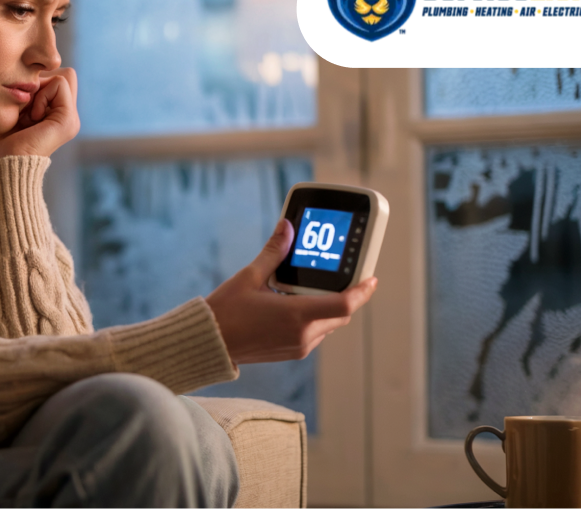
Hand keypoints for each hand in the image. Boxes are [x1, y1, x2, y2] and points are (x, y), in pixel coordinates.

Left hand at [0, 67, 79, 160]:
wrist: (0, 167)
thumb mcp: (13, 113)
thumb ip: (27, 96)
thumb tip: (33, 76)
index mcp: (55, 117)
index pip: (55, 78)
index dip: (36, 82)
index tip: (19, 106)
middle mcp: (66, 117)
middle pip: (64, 74)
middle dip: (41, 82)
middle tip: (24, 107)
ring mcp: (70, 119)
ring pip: (64, 76)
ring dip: (39, 89)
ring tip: (27, 115)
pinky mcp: (68, 120)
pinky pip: (59, 83)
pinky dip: (41, 95)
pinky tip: (31, 117)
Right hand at [205, 218, 376, 364]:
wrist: (209, 343)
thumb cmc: (226, 312)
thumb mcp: (249, 277)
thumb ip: (274, 253)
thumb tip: (286, 228)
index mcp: (296, 315)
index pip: (345, 304)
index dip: (363, 291)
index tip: (371, 279)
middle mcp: (302, 334)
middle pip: (341, 314)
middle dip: (345, 295)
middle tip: (342, 275)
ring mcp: (298, 346)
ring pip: (329, 325)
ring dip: (328, 307)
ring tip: (312, 288)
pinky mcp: (292, 352)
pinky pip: (315, 334)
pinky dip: (314, 318)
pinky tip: (296, 304)